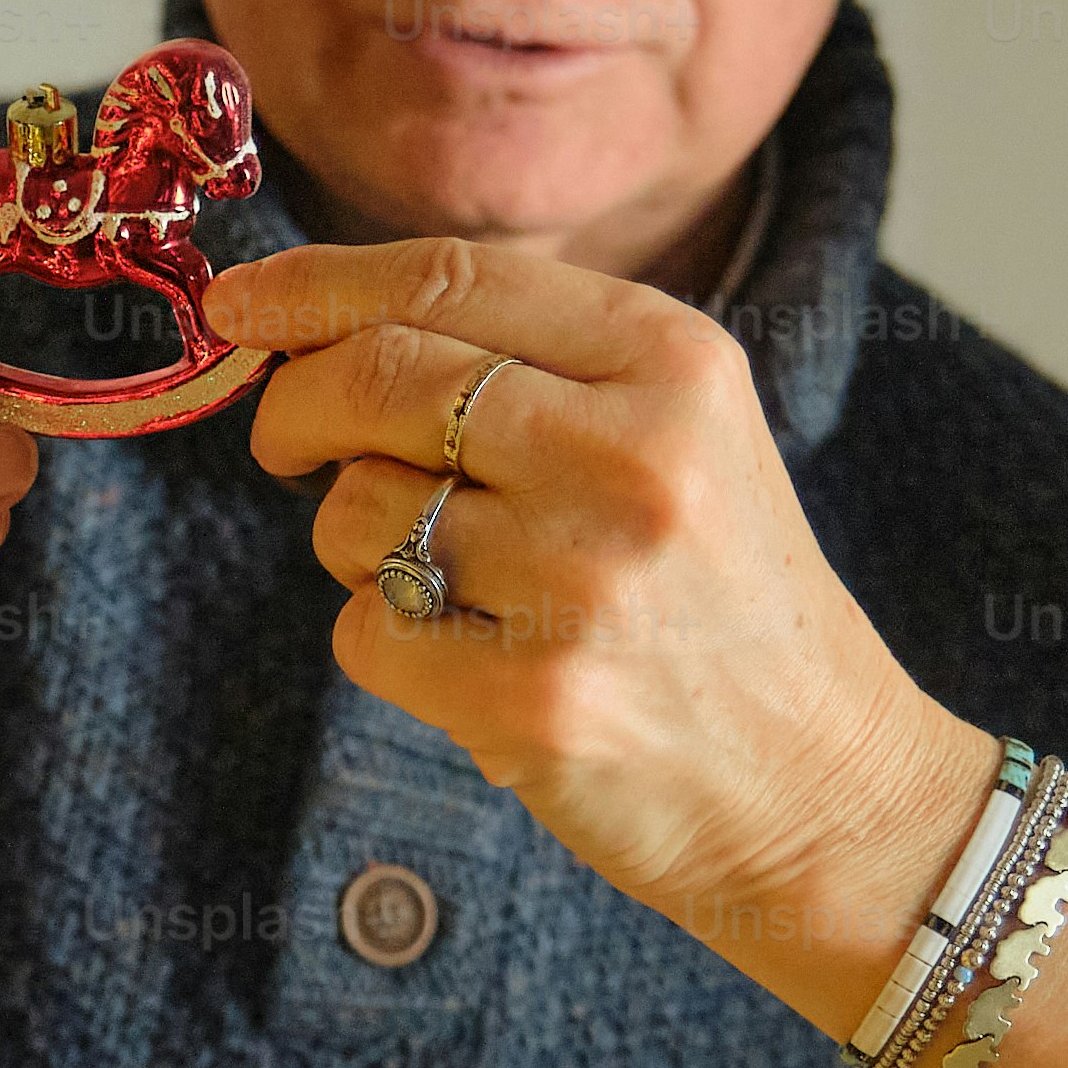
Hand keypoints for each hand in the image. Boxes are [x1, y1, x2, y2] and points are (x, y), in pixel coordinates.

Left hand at [200, 237, 981, 992]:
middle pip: (379, 376)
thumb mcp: (680, 436)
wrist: (829, 789)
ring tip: (458, 583)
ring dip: (358, 545)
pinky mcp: (534, 694)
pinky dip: (386, 643)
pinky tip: (473, 662)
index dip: (314, 283)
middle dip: (294, 404)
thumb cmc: (724, 607)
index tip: (238, 303)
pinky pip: (364, 630)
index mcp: (674, 362)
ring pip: (356, 511)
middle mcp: (633, 453)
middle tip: (284, 442)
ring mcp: (583, 577)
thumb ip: (532, 364)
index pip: (450, 277)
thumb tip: (315, 323)